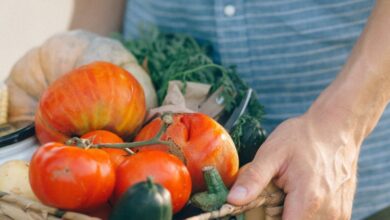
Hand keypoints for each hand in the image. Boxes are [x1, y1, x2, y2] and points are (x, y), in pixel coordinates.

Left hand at [227, 111, 359, 218]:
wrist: (335, 127)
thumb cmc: (303, 137)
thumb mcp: (272, 153)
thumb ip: (253, 179)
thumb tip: (232, 200)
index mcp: (308, 201)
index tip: (261, 206)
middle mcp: (328, 214)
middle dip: (277, 216)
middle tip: (275, 193)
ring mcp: (338, 214)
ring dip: (291, 214)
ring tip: (289, 192)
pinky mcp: (342, 213)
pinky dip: (305, 212)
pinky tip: (302, 193)